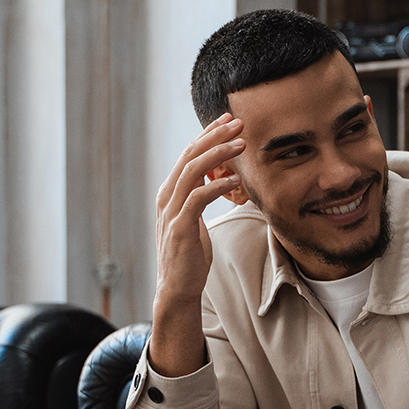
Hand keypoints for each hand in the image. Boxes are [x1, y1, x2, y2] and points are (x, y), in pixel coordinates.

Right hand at [149, 113, 244, 375]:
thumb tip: (218, 177)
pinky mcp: (180, 227)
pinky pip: (198, 198)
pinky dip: (217, 185)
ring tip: (241, 143)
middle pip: (190, 155)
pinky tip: (235, 178)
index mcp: (171, 192)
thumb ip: (201, 196)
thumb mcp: (195, 219)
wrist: (178, 287)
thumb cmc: (190, 255)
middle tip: (239, 122)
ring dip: (219, 154)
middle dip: (215, 135)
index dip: (208, 135)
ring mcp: (171, 212)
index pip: (189, 154)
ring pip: (193, 171)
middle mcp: (167, 197)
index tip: (229, 120)